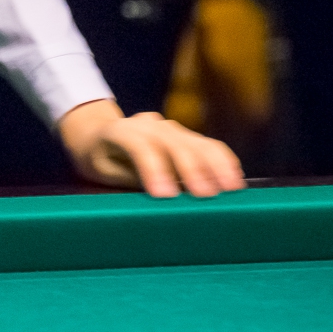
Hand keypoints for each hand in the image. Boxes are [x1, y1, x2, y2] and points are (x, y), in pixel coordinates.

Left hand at [57, 98, 244, 198]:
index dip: (153, 168)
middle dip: (190, 168)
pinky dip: (222, 160)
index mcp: (117, 131)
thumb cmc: (100, 160)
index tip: (165, 196)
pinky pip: (207, 144)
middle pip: (172, 142)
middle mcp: (145, 124)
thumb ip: (128, 183)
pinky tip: (234, 178)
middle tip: (205, 195)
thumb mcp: (103, 174)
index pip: (138, 144)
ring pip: (194, 141)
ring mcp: (167, 126)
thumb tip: (156, 207)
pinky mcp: (184, 134)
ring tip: (230, 189)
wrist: (98, 132)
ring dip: (215, 165)